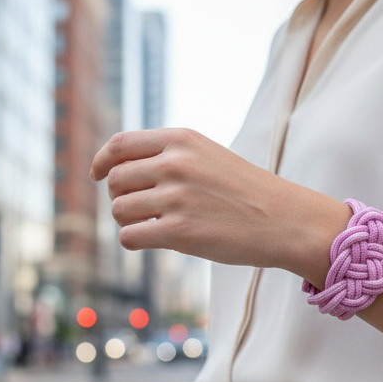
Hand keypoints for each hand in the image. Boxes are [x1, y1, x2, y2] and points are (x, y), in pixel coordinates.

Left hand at [90, 128, 350, 282]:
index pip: (121, 144)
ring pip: (119, 209)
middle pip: (115, 179)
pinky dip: (135, 241)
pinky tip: (155, 241)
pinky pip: (129, 237)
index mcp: (182, 140)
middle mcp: (175, 163)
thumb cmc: (247, 192)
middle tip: (141, 210)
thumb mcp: (209, 156)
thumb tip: (119, 171)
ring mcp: (176, 197)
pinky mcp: (179, 232)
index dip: (102, 161)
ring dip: (128, 221)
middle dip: (120, 197)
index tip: (97, 175)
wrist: (284, 219)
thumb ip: (169, 155)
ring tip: (154, 226)